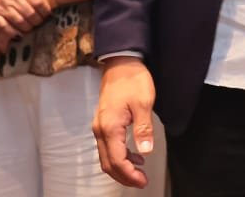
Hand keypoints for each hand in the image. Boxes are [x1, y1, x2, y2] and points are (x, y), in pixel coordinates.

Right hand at [0, 0, 59, 33]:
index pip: (38, 2)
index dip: (45, 10)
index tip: (47, 13)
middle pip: (30, 14)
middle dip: (38, 20)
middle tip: (40, 21)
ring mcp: (1, 6)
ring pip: (19, 22)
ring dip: (28, 27)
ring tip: (31, 26)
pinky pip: (4, 27)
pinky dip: (13, 32)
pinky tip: (18, 32)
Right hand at [94, 57, 156, 187]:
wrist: (121, 62)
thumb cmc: (132, 79)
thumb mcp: (144, 103)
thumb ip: (144, 129)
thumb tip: (145, 151)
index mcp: (110, 127)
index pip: (117, 160)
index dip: (129, 175)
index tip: (143, 181)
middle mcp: (100, 129)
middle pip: (108, 163)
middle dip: (124, 176)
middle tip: (141, 182)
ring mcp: (99, 126)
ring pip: (106, 157)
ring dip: (121, 167)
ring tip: (139, 172)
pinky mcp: (103, 122)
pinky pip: (107, 146)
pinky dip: (119, 156)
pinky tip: (134, 155)